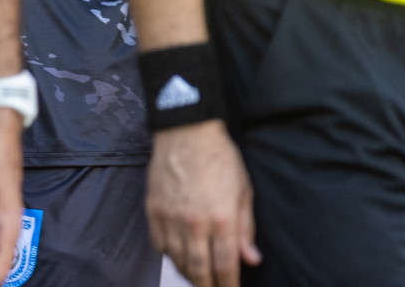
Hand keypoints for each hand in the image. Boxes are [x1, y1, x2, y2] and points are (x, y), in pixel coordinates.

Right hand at [146, 121, 259, 286]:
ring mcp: (171, 219)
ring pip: (178, 261)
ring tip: (199, 279)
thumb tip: (251, 259)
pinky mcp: (153, 213)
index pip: (225, 264)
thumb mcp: (244, 190)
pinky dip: (170, 256)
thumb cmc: (221, 158)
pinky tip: (179, 257)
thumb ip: (246, 227)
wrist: (187, 133)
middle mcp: (194, 223)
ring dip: (189, 274)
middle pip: (199, 270)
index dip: (229, 284)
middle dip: (208, 286)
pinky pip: (160, 246)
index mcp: (222, 217)